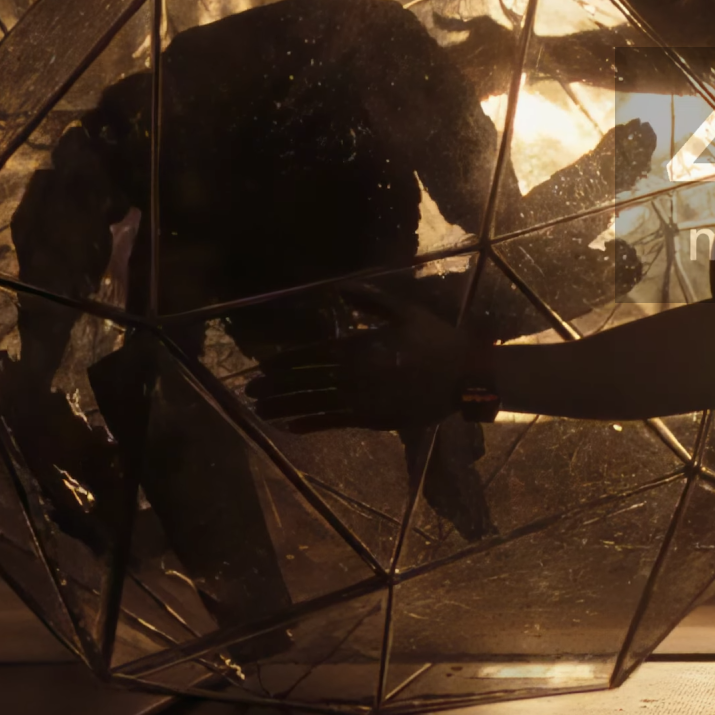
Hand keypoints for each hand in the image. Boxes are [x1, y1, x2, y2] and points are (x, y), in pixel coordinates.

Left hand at [247, 285, 471, 433]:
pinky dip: (311, 424)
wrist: (464, 376)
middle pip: (308, 381)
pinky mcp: (373, 419)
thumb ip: (371, 301)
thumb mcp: (406, 311)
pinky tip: (291, 426)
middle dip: (276, 385)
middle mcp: (357, 375)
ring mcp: (364, 399)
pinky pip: (335, 422)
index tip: (264, 365)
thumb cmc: (436, 341)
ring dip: (285, 407)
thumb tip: (340, 288)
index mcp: (362, 347)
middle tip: (250, 390)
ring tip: (260, 410)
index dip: (287, 361)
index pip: (315, 355)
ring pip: (316, 403)